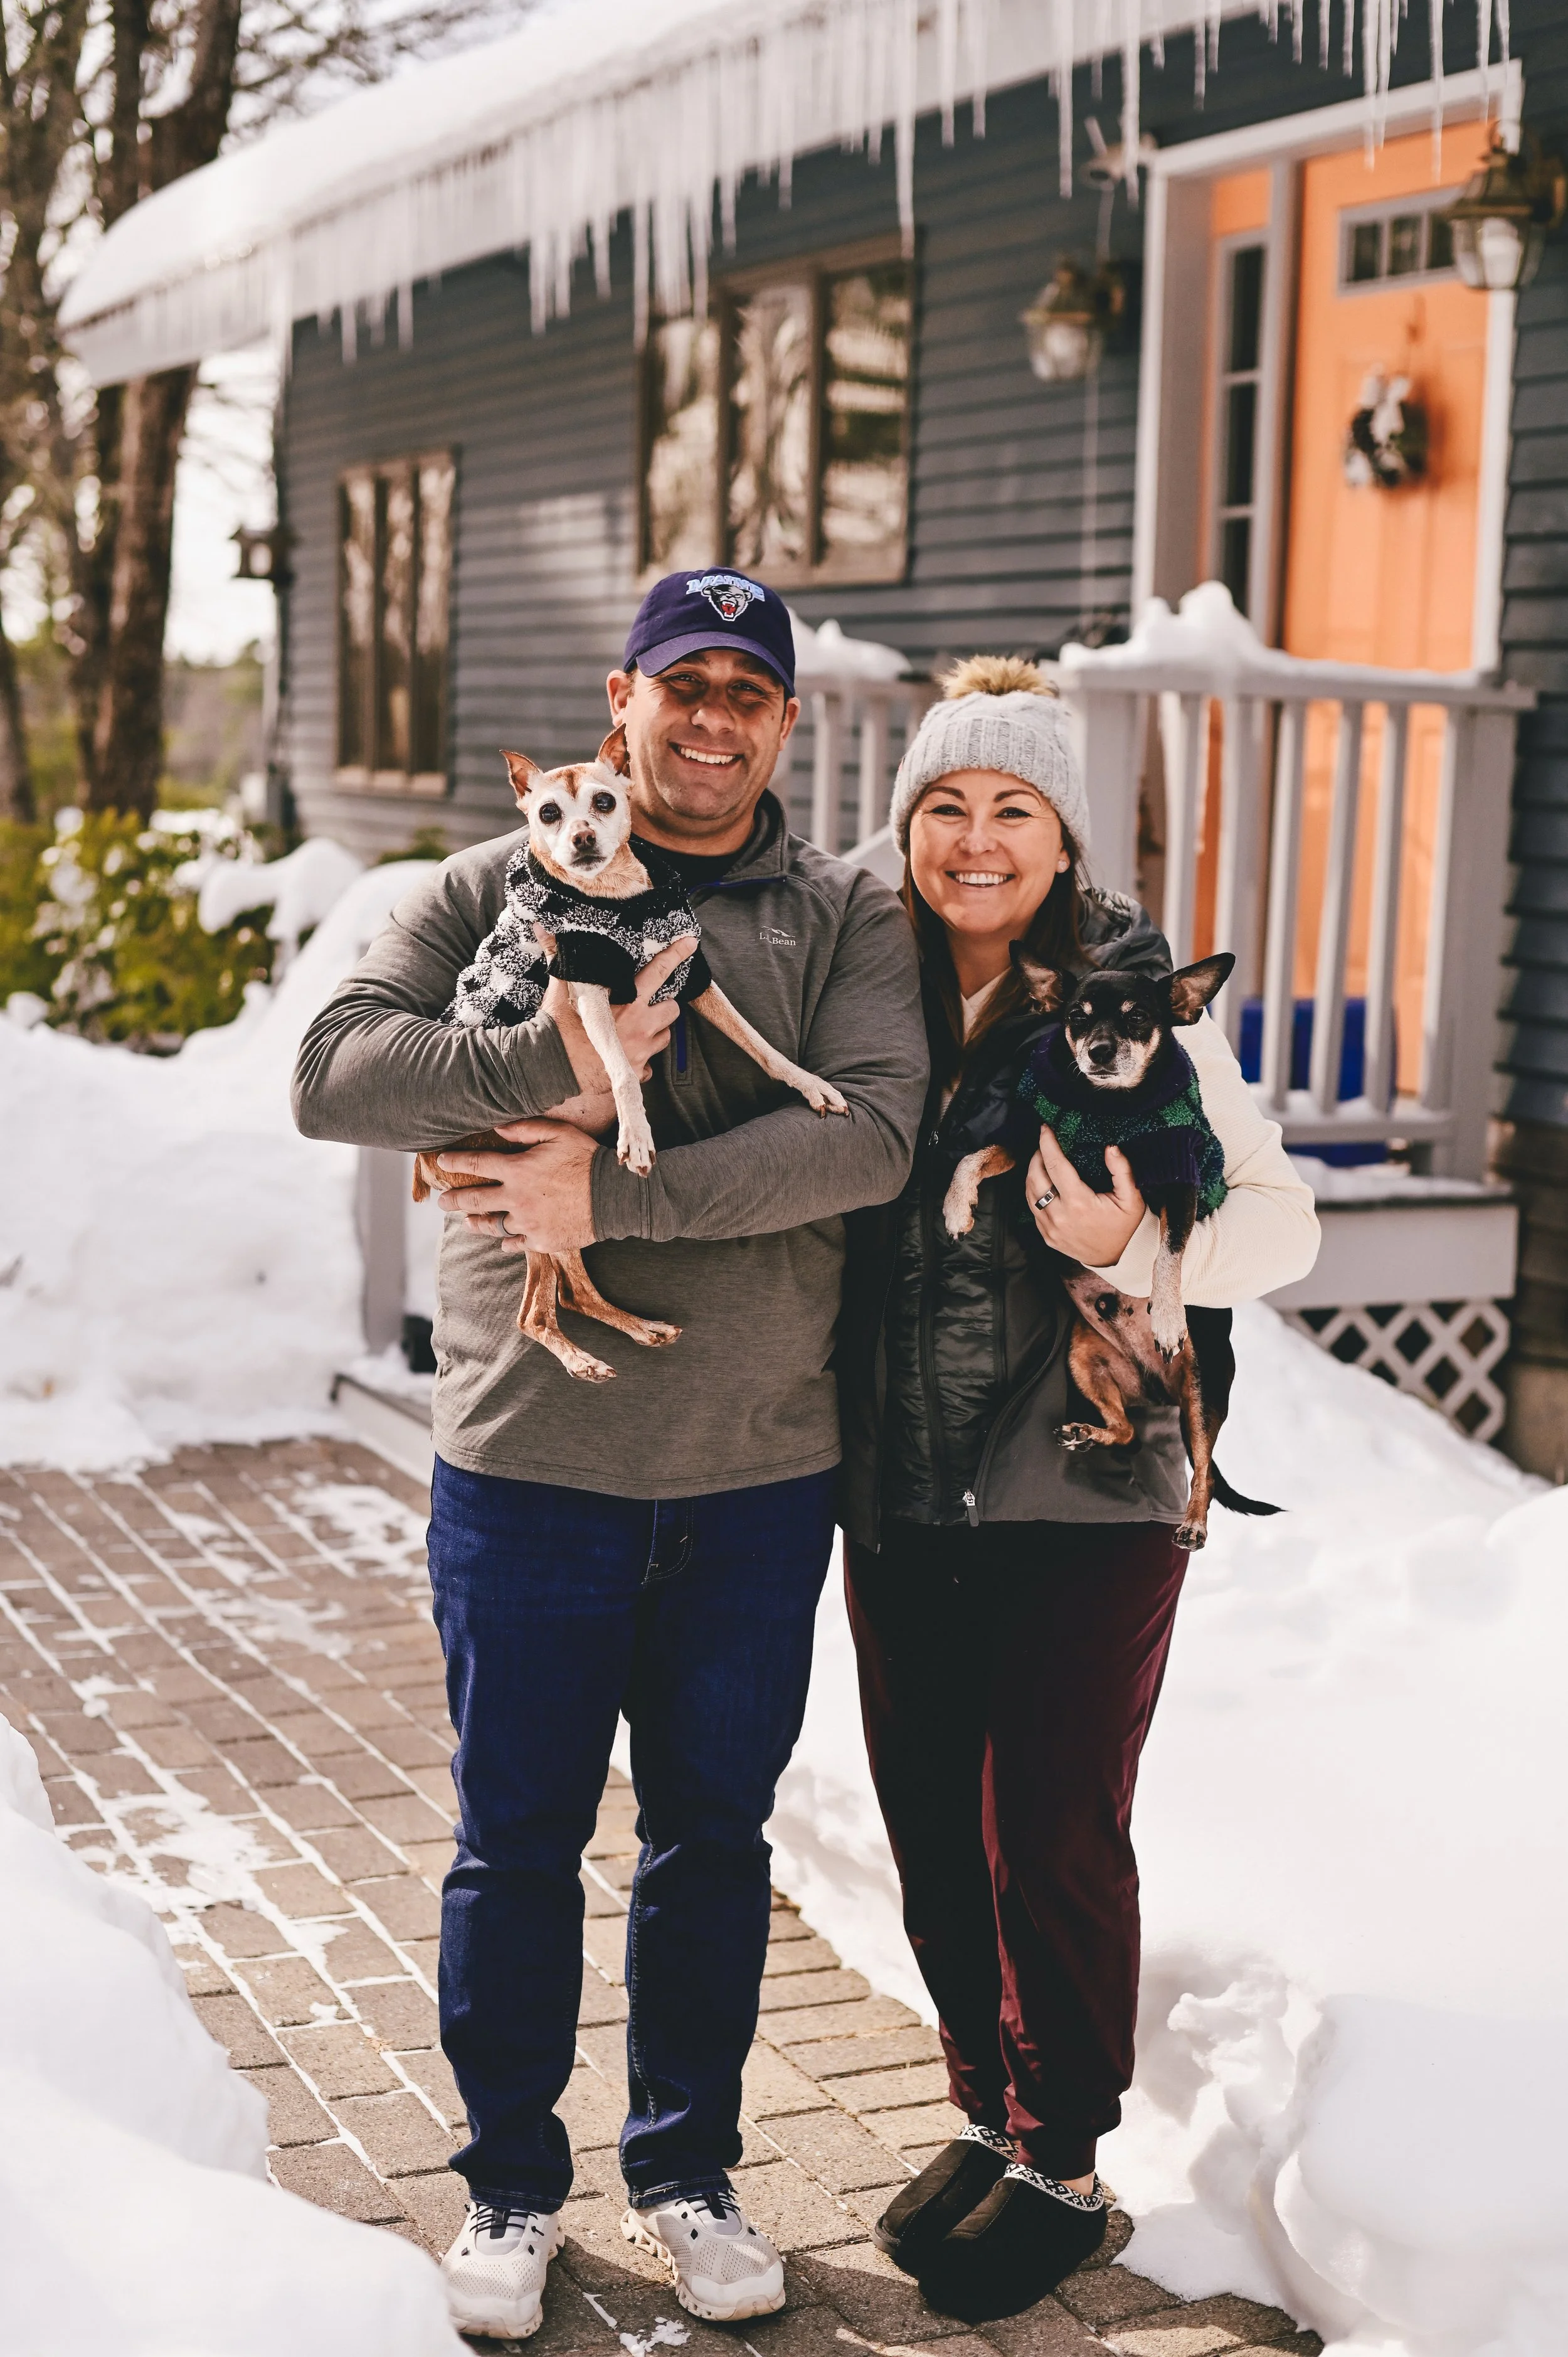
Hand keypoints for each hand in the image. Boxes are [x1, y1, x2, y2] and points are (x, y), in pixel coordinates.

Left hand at [436, 1120, 598, 1254]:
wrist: (614, 1197)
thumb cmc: (587, 1160)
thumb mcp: (559, 1133)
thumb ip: (526, 1128)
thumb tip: (497, 1127)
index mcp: (518, 1170)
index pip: (476, 1164)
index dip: (455, 1162)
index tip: (441, 1161)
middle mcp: (516, 1199)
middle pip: (475, 1200)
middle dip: (453, 1200)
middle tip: (442, 1202)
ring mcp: (527, 1223)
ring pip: (492, 1225)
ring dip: (476, 1222)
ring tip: (467, 1222)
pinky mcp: (540, 1241)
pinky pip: (516, 1244)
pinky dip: (507, 1243)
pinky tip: (502, 1242)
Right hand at [546, 935, 696, 1093]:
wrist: (550, 1068)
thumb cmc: (556, 1028)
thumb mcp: (560, 990)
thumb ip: (557, 956)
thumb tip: (542, 926)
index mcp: (626, 1001)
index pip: (658, 971)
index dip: (676, 954)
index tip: (690, 943)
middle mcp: (640, 1026)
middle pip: (672, 1009)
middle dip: (664, 1007)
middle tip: (647, 1007)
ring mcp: (640, 1051)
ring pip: (664, 1037)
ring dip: (654, 1033)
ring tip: (633, 1032)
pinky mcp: (636, 1073)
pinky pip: (650, 1067)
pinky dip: (641, 1062)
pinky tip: (624, 1056)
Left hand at [1025, 1125, 1145, 1265]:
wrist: (1119, 1258)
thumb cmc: (1126, 1225)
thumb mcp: (1131, 1197)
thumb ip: (1122, 1170)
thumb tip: (1110, 1147)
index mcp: (1079, 1203)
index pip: (1055, 1165)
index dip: (1048, 1144)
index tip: (1045, 1128)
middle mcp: (1060, 1216)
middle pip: (1035, 1177)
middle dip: (1037, 1156)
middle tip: (1045, 1144)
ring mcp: (1050, 1228)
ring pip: (1029, 1193)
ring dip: (1033, 1173)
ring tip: (1042, 1160)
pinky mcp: (1047, 1236)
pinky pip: (1033, 1209)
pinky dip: (1034, 1192)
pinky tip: (1044, 1183)